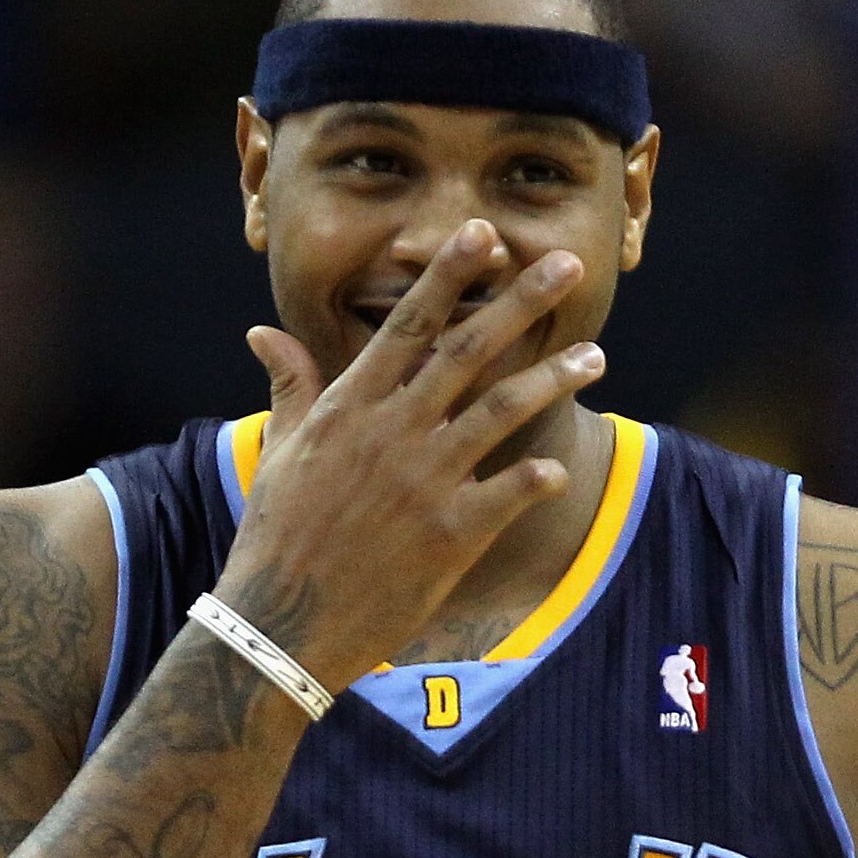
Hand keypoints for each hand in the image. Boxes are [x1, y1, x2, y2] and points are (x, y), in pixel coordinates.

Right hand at [216, 220, 603, 692]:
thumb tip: (261, 332)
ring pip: (499, 413)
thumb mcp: (279, 452)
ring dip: (551, 378)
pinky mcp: (448, 538)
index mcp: (349, 407)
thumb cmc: (275, 538)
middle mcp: (391, 434)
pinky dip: (538, 479)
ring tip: (595, 354)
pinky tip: (564, 467)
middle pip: (465, 351)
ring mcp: (423, 484)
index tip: (482, 233)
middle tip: (566, 264)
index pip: (407, 325)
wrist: (280, 625)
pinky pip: (507, 496)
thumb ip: (290, 387)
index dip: (448, 276)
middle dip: (520, 303)